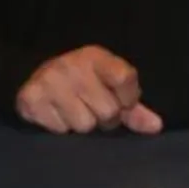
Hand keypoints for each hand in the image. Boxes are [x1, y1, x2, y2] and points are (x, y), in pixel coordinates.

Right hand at [15, 45, 163, 135]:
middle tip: (92, 106)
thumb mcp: (109, 85)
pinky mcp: (32, 98)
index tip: (122, 100)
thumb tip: (157, 127)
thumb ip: (133, 107)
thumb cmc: (83, 82)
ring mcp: (50, 81)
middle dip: (105, 117)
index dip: (129, 97)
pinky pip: (60, 130)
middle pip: (108, 111)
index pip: (126, 78)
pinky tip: (57, 113)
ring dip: (82, 124)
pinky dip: (61, 127)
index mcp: (96, 56)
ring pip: (84, 125)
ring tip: (74, 109)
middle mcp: (72, 66)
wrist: (34, 76)